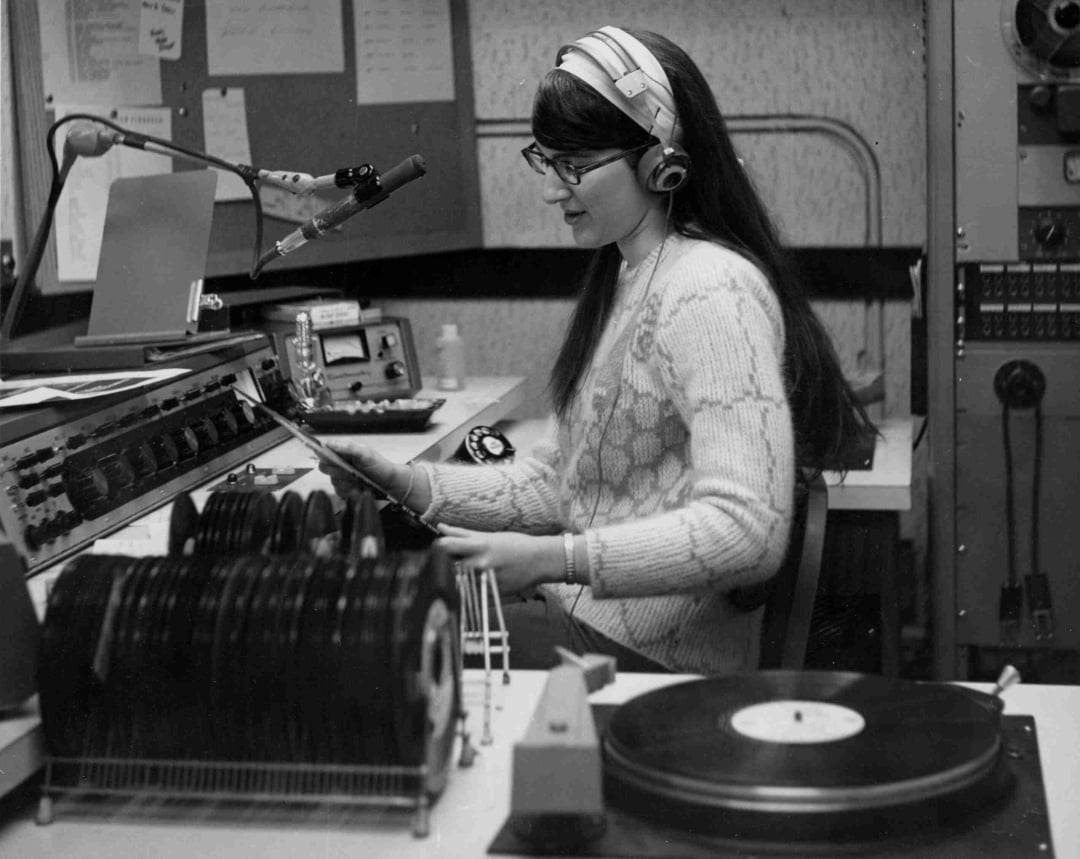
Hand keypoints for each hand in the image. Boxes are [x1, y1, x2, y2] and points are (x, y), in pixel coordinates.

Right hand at [318, 441, 403, 498]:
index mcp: (342, 451)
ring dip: (346, 481)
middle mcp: (338, 463)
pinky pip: (339, 491)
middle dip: (337, 470)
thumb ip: (348, 447)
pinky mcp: (343, 489)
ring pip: (333, 480)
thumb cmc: (378, 465)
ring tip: (358, 478)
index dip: (324, 455)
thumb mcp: (365, 453)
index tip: (333, 459)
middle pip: (324, 467)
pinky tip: (358, 487)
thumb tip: (330, 444)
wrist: (389, 482)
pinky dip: (349, 490)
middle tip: (350, 470)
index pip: (322, 451)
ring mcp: (340, 477)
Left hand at [436, 525, 561, 595]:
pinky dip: (475, 584)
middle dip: (451, 562)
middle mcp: (480, 565)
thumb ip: (461, 533)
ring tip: (480, 567)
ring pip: (461, 579)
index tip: (439, 547)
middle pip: (450, 565)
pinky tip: (488, 577)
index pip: (446, 546)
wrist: (539, 561)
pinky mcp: (490, 594)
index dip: (439, 547)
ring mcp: (485, 581)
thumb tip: (440, 527)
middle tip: (461, 557)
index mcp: (479, 547)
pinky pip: (473, 590)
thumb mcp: (488, 536)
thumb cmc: (514, 544)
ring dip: (463, 574)